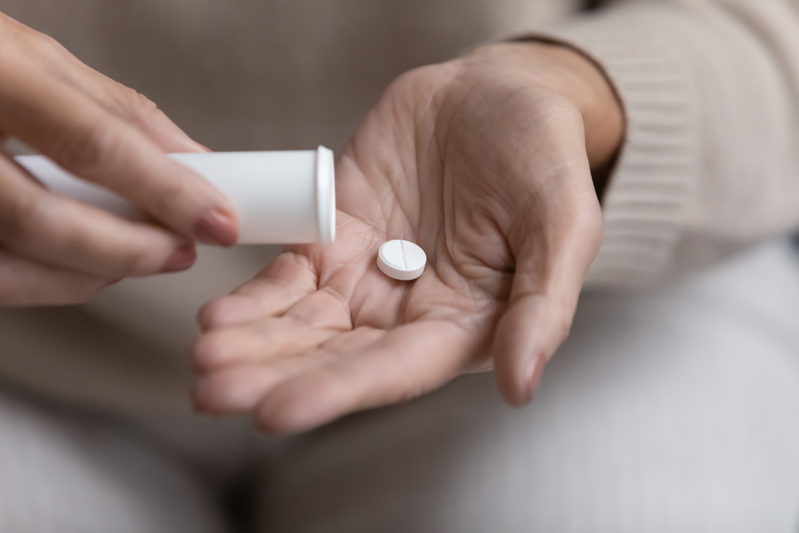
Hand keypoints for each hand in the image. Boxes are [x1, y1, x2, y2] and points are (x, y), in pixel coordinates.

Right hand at [0, 12, 237, 305]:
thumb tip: (194, 161)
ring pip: (9, 267)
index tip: (218, 221)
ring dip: (89, 276)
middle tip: (181, 251)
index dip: (166, 192)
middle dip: (130, 251)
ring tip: (139, 258)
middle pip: (45, 221)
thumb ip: (117, 112)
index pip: (93, 145)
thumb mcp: (37, 58)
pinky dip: (46, 281)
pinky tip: (83, 265)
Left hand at [190, 42, 622, 432]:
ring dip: (252, 343)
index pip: (395, 370)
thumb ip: (544, 305)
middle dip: (274, 376)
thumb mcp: (563, 223)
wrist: (499, 93)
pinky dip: (253, 296)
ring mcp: (368, 275)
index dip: (337, 392)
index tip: (277, 412)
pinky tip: (218, 314)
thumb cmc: (543, 156)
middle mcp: (410, 313)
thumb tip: (520, 386)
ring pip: (302, 323)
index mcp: (464, 324)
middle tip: (214, 391)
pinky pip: (289, 275)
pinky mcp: (335, 237)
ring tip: (202, 355)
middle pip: (335, 357)